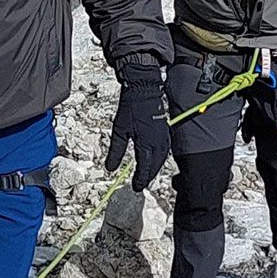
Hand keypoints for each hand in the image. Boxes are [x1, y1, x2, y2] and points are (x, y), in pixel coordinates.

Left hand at [106, 58, 169, 189]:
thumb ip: (115, 152)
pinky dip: (159, 159)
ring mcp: (164, 137)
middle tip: (140, 183)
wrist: (143, 90)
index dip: (140, 179)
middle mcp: (158, 143)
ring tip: (146, 175)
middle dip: (147, 176)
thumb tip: (110, 168)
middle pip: (154, 167)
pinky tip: (154, 159)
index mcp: (146, 144)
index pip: (144, 168)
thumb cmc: (130, 108)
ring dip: (154, 169)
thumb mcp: (118, 131)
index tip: (135, 187)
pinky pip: (164, 151)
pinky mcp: (166, 131)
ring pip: (161, 160)